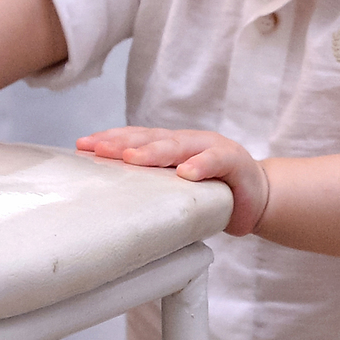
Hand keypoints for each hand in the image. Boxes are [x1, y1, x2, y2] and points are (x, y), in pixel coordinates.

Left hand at [77, 127, 268, 235]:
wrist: (258, 197)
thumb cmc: (212, 194)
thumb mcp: (176, 190)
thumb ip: (152, 188)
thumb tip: (107, 201)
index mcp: (171, 146)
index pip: (136, 138)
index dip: (110, 139)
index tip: (82, 146)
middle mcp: (188, 141)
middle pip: (151, 138)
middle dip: (123, 142)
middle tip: (98, 150)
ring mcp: (212, 148)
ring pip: (180, 146)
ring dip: (155, 152)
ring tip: (133, 158)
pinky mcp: (236, 162)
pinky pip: (217, 161)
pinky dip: (202, 165)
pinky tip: (187, 173)